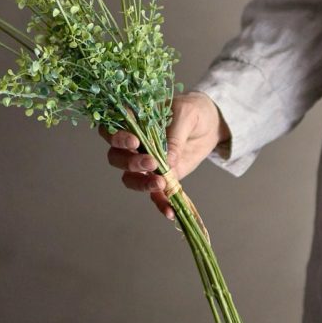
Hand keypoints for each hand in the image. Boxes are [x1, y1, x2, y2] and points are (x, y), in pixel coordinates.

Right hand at [99, 91, 230, 218]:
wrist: (210, 124)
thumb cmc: (193, 111)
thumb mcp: (186, 116)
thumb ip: (174, 136)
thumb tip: (167, 161)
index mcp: (133, 123)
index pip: (111, 131)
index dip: (116, 138)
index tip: (134, 142)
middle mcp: (134, 145)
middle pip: (117, 158)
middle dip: (130, 163)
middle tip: (151, 162)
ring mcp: (146, 163)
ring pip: (130, 178)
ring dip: (141, 184)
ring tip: (160, 184)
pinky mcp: (161, 177)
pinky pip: (154, 194)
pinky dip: (160, 203)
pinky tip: (170, 211)